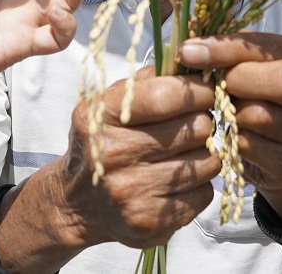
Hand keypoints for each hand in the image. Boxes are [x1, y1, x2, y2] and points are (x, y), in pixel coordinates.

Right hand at [51, 68, 222, 249]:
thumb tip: (193, 58)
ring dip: (205, 154)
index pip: (166, 95)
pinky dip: (199, 185)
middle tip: (194, 123)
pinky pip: (204, 194)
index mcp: (100, 118)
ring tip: (186, 152)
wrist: (75, 202)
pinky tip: (178, 180)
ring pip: (207, 162)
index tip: (207, 89)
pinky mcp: (150, 223)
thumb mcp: (110, 103)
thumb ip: (149, 80)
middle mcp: (113, 156)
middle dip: (203, 121)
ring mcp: (131, 193)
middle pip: (195, 128)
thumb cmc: (102, 142)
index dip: (198, 89)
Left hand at [180, 32, 281, 225]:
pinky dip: (231, 137)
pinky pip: (250, 146)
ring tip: (228, 107)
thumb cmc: (264, 94)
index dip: (229, 48)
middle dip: (239, 79)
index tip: (190, 51)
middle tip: (215, 83)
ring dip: (231, 111)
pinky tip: (232, 131)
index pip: (276, 49)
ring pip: (261, 116)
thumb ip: (234, 49)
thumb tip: (191, 48)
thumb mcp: (257, 64)